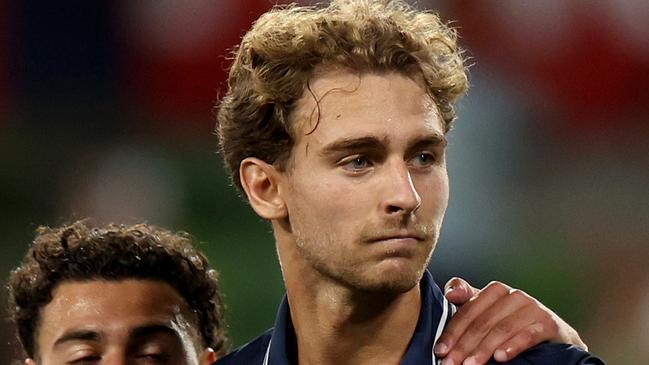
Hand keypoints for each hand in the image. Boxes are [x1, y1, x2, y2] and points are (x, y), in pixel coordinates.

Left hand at [434, 277, 586, 364]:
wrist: (551, 335)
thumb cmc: (513, 323)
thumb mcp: (488, 312)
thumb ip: (467, 302)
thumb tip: (450, 293)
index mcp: (494, 291)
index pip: (467, 311)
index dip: (452, 332)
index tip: (440, 351)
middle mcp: (513, 295)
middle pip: (482, 322)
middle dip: (464, 346)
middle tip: (451, 363)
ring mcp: (531, 307)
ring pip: (501, 329)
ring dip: (484, 349)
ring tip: (471, 364)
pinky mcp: (548, 323)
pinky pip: (528, 334)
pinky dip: (513, 345)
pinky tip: (501, 357)